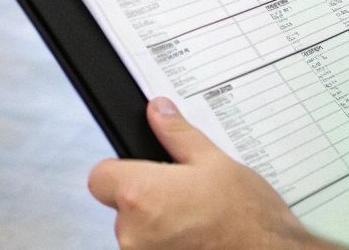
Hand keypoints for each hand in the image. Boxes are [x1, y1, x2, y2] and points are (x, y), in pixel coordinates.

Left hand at [87, 98, 325, 249]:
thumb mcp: (214, 162)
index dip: (120, 171)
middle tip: (182, 196)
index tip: (142, 172)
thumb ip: (176, 135)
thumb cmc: (247, 217)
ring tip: (195, 220)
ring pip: (136, 233)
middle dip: (146, 199)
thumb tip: (158, 111)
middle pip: (120, 206)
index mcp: (140, 194)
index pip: (100, 177)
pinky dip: (169, 245)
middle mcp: (132, 232)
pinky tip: (196, 239)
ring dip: (157, 226)